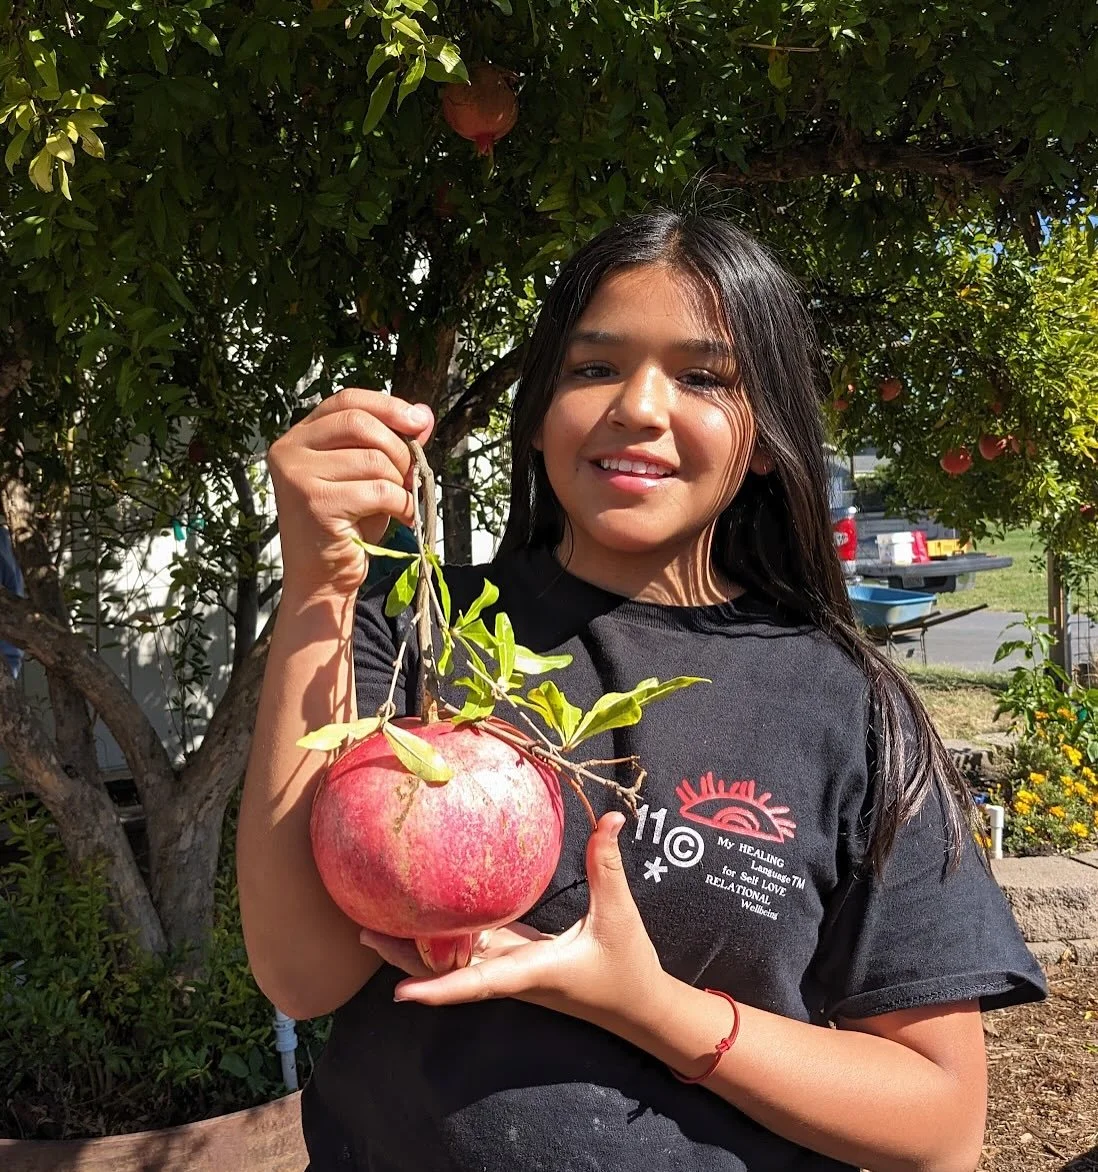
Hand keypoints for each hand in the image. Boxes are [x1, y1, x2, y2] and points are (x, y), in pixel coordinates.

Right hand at [267, 387, 433, 598]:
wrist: (323, 580)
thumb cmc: (348, 527)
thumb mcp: (371, 476)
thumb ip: (392, 443)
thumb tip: (424, 414)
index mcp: (299, 437)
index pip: (347, 401)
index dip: (387, 406)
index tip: (420, 422)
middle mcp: (289, 450)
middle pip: (361, 424)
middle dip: (399, 449)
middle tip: (411, 477)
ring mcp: (297, 476)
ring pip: (373, 459)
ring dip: (400, 482)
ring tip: (402, 503)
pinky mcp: (315, 503)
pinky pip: (378, 490)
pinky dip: (401, 504)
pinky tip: (403, 518)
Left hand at [360, 813, 664, 1025]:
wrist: (638, 1008)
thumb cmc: (627, 967)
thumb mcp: (618, 914)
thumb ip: (607, 866)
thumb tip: (611, 817)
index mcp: (532, 971)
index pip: (478, 983)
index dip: (439, 989)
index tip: (399, 995)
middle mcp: (513, 974)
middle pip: (449, 972)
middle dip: (406, 959)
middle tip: (362, 933)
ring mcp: (513, 969)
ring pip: (455, 961)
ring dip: (417, 948)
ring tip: (373, 926)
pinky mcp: (519, 960)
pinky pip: (474, 949)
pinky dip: (446, 937)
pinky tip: (426, 915)